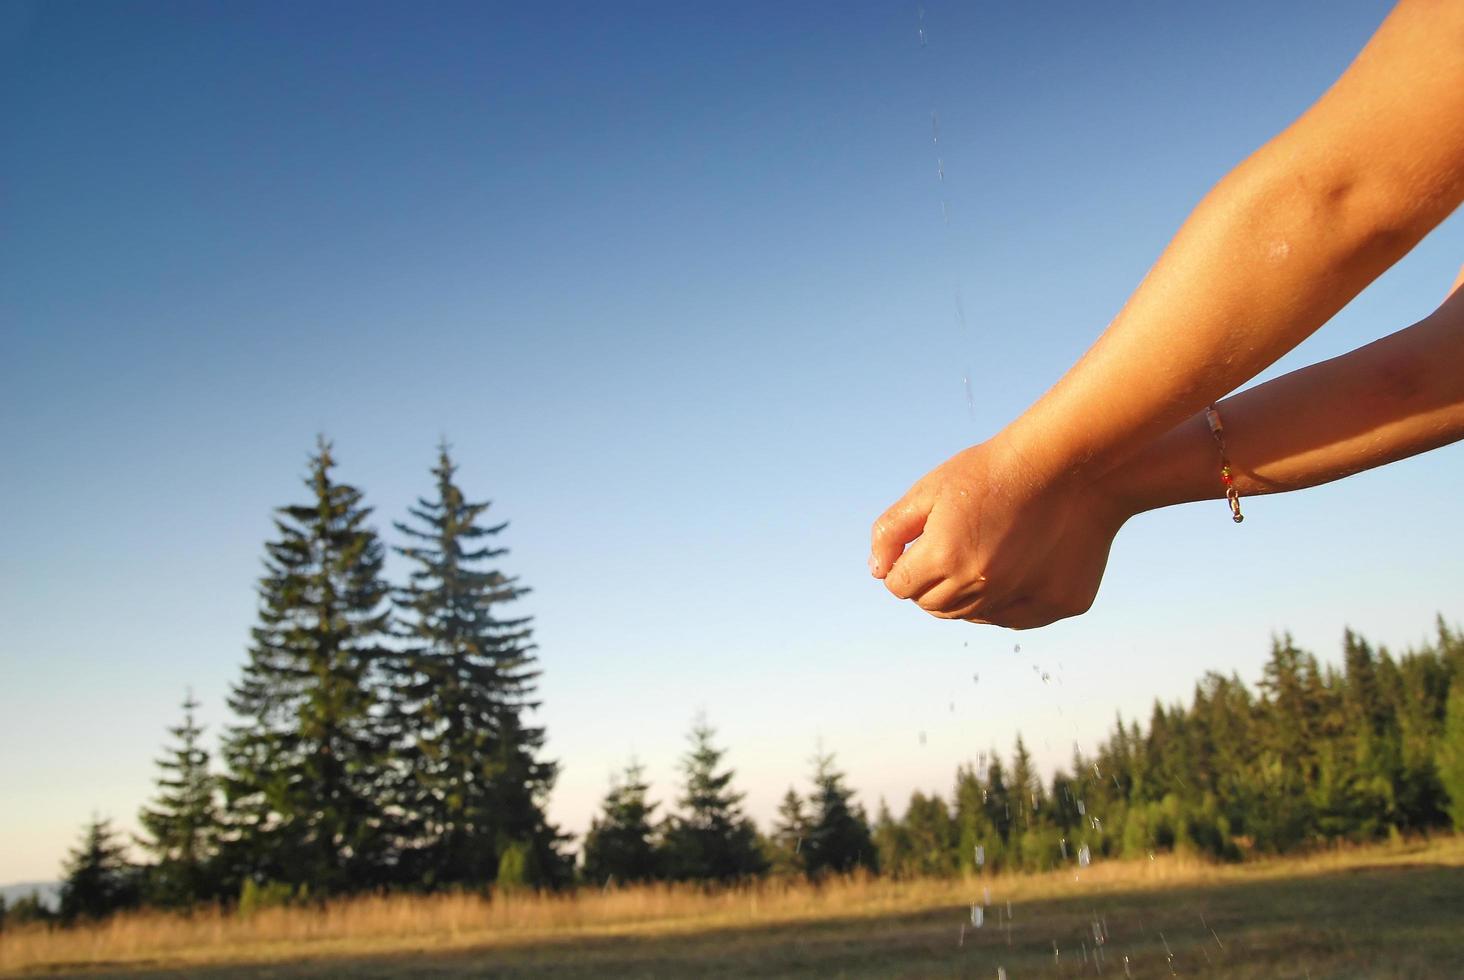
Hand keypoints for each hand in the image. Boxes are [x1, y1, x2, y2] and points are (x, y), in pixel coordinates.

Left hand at [868, 436, 1130, 628]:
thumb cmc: (993, 472)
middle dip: (930, 582)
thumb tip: (878, 572)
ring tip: (981, 552)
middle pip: (933, 606)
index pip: (900, 586)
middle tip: (951, 547)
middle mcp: (982, 587)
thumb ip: (892, 532)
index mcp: (944, 557)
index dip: (904, 566)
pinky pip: (1013, 618)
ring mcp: (1023, 599)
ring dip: (965, 594)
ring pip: (971, 616)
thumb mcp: (930, 490)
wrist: (1071, 464)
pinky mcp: (1058, 604)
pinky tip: (1014, 565)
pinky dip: (1004, 601)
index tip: (919, 547)